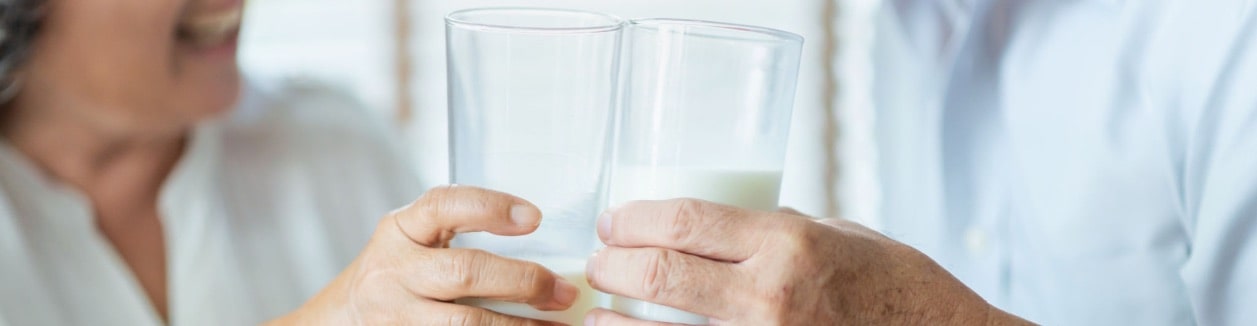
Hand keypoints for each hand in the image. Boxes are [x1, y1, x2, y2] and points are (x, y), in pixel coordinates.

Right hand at [268, 185, 578, 325]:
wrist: (342, 319)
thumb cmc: (398, 272)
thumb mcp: (415, 239)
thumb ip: (460, 230)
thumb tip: (542, 236)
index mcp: (400, 230)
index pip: (442, 205)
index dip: (489, 208)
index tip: (534, 217)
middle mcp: (394, 271)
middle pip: (463, 273)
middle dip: (521, 281)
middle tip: (563, 290)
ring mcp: (397, 315)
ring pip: (464, 324)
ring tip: (559, 325)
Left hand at [584, 199, 1031, 324]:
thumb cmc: (897, 286)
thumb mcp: (839, 234)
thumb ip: (777, 228)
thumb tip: (719, 225)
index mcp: (788, 243)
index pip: (686, 221)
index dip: (634, 218)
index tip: (613, 220)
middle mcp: (770, 295)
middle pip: (661, 272)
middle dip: (613, 263)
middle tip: (599, 260)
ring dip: (616, 320)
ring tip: (601, 309)